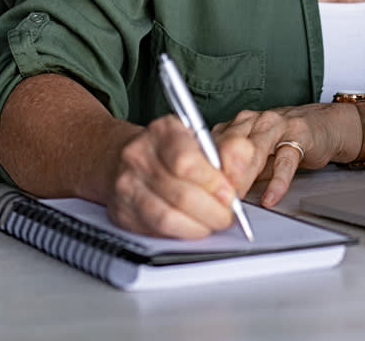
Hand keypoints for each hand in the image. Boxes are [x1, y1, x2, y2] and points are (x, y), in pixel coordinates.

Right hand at [102, 114, 258, 238]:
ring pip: (167, 217)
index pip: (186, 161)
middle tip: (227, 214)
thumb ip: (229, 151)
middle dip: (212, 211)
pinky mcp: (122, 211)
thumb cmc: (172, 149)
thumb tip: (242, 167)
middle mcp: (139, 155)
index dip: (213, 183)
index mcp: (163, 131)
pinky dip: (181, 233)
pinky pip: (156, 230)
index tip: (230, 194)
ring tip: (212, 222)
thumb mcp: (203, 139)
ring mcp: (127, 184)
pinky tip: (193, 226)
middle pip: (180, 194)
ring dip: (199, 226)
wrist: (128, 157)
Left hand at [214, 102, 358, 207]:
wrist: (322, 125)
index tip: (199, 192)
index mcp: (236, 125)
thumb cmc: (284, 141)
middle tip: (214, 199)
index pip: (212, 146)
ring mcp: (277, 125)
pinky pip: (286, 160)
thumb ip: (235, 171)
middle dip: (220, 174)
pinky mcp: (300, 135)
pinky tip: (271, 197)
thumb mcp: (254, 156)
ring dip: (243, 176)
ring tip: (237, 198)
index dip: (204, 170)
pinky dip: (277, 182)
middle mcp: (253, 121)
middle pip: (229, 146)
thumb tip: (212, 196)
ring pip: (254, 150)